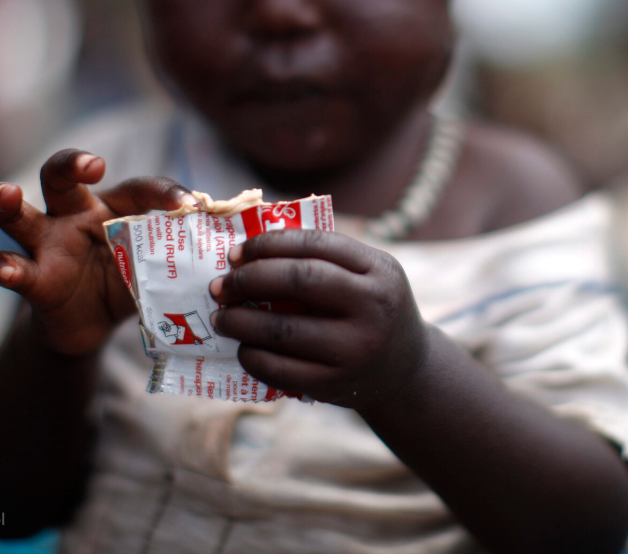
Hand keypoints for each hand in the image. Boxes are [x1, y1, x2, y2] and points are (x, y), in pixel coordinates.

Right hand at [0, 149, 186, 356]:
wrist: (91, 325)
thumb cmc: (130, 280)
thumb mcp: (160, 266)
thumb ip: (187, 255)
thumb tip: (237, 251)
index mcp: (115, 206)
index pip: (139, 188)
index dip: (165, 193)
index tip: (190, 207)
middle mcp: (75, 214)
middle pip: (61, 175)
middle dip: (71, 163)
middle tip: (91, 164)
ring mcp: (46, 243)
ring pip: (20, 213)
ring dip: (7, 201)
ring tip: (5, 194)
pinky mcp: (31, 276)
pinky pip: (8, 266)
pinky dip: (2, 266)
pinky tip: (6, 267)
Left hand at [209, 230, 428, 409]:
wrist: (406, 370)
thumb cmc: (372, 310)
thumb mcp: (369, 276)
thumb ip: (325, 259)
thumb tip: (251, 252)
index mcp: (378, 270)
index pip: (315, 243)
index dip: (269, 244)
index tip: (236, 253)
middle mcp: (372, 306)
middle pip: (298, 281)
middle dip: (249, 279)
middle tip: (221, 285)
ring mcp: (354, 349)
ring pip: (283, 329)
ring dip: (241, 320)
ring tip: (222, 317)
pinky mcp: (335, 384)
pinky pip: (281, 370)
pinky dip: (253, 357)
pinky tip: (244, 347)